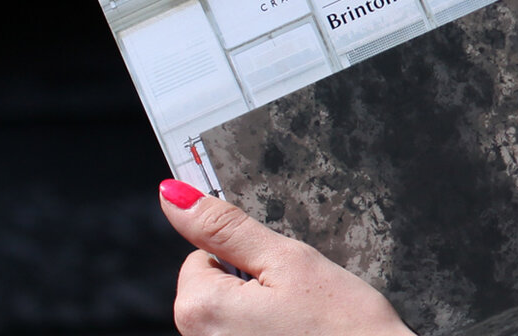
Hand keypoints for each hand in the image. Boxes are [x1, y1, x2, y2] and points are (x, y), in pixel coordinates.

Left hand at [158, 180, 413, 335]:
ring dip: (260, 310)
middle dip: (252, 284)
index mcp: (199, 309)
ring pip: (230, 314)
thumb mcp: (288, 260)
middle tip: (295, 295)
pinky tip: (298, 334)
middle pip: (213, 288)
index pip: (202, 255)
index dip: (245, 254)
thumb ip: (227, 228)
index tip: (277, 267)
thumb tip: (176, 195)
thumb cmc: (342, 325)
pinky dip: (268, 331)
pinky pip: (244, 334)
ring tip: (300, 319)